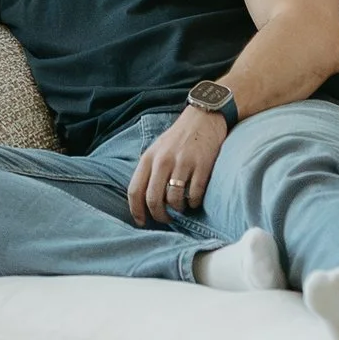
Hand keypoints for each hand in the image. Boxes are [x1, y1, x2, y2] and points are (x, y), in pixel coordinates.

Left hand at [128, 103, 228, 226]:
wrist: (203, 117)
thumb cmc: (178, 138)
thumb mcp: (156, 149)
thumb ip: (148, 171)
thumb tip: (143, 201)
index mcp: (148, 158)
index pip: (135, 190)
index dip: (136, 211)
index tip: (141, 221)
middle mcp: (163, 161)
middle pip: (153, 199)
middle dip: (159, 216)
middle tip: (166, 219)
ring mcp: (183, 163)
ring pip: (174, 199)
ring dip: (178, 210)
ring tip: (181, 207)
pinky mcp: (202, 165)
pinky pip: (195, 194)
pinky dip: (194, 203)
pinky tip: (194, 200)